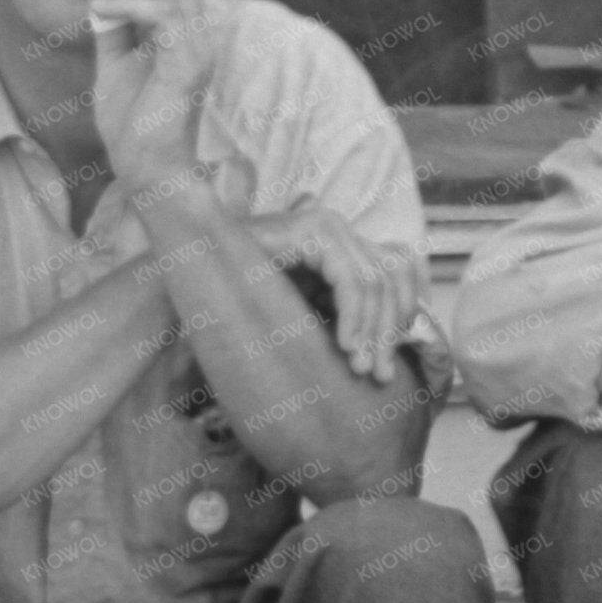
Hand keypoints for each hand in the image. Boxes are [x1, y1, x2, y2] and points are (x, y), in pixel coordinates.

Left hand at [78, 0, 211, 187]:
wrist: (147, 170)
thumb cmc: (133, 122)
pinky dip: (128, 4)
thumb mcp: (113, 62)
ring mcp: (197, 46)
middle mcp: (197, 32)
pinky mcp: (188, 64)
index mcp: (183, 28)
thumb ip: (110, 24)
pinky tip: (98, 10)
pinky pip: (164, 14)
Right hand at [246, 204, 423, 386]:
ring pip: (375, 282)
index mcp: (344, 244)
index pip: (397, 274)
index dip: (403, 317)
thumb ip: (341, 317)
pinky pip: (350, 280)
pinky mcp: (315, 232)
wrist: (198, 269)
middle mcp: (341, 228)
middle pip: (390, 280)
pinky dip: (352, 316)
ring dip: (371, 331)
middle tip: (379, 376)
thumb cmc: (247, 297)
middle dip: (389, 333)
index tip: (390, 364)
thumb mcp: (306, 310)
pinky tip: (343, 346)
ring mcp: (329, 225)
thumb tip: (384, 350)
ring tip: (358, 367)